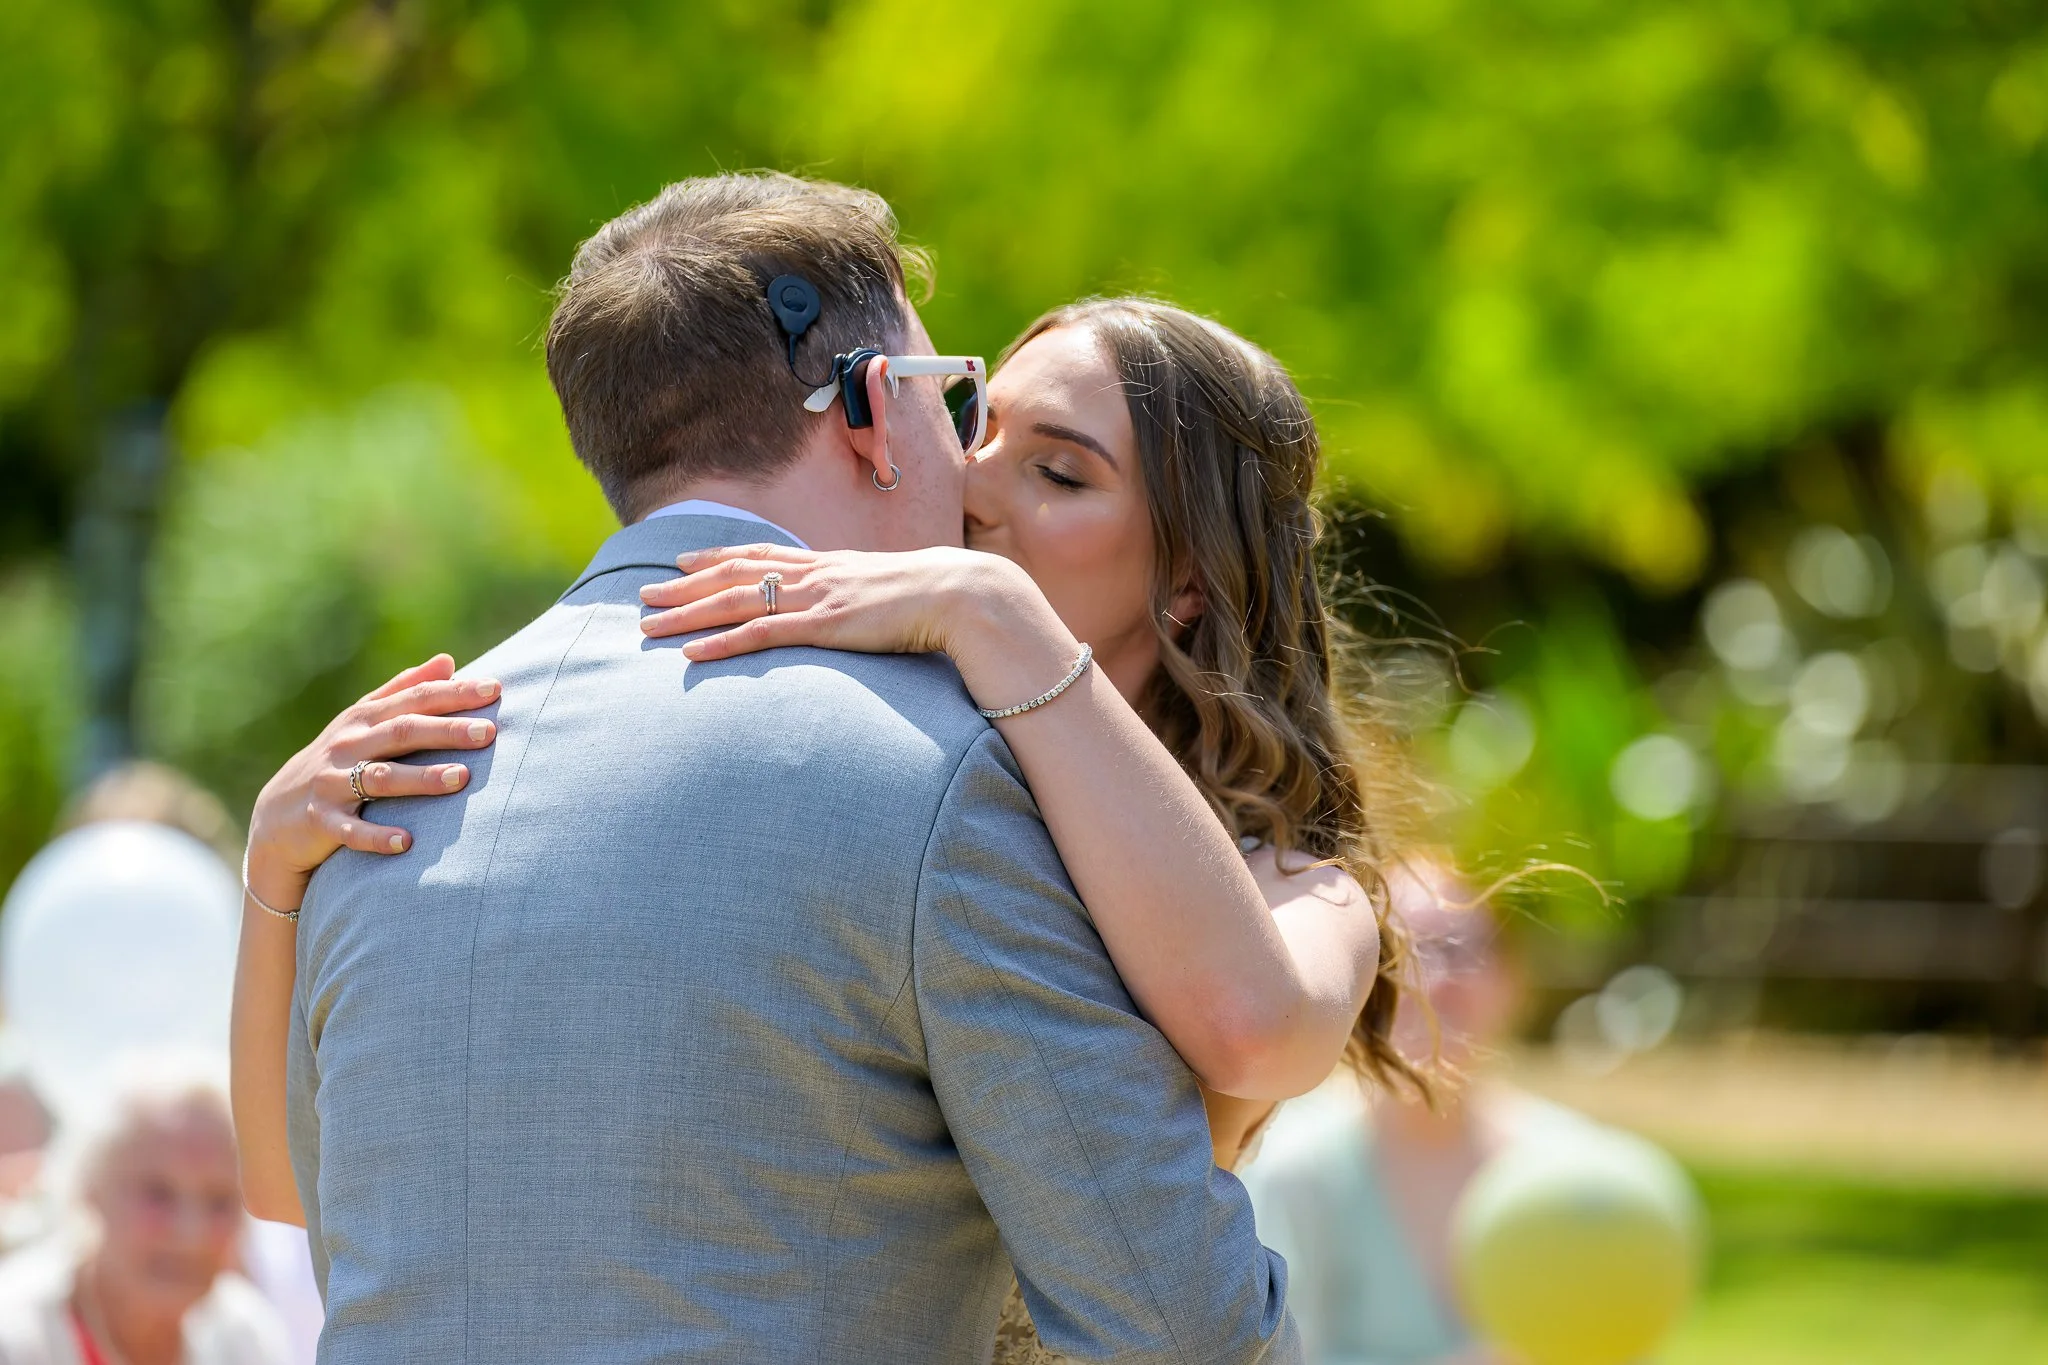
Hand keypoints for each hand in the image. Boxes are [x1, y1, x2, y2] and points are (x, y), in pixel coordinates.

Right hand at [244, 654, 499, 911]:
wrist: (277, 816)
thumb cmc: (336, 761)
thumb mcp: (363, 721)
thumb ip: (404, 690)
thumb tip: (447, 661)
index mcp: (364, 719)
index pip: (414, 699)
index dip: (454, 693)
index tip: (495, 689)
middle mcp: (348, 746)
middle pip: (402, 733)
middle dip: (446, 731)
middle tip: (488, 732)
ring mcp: (332, 783)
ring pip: (381, 778)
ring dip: (421, 778)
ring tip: (461, 777)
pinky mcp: (321, 822)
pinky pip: (351, 831)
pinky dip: (377, 836)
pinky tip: (408, 841)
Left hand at [638, 544, 1024, 663]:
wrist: (963, 596)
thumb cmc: (937, 599)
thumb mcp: (890, 591)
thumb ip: (863, 596)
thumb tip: (857, 608)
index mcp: (829, 564)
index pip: (761, 555)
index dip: (717, 556)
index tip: (682, 558)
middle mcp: (814, 575)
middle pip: (734, 575)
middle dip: (684, 584)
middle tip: (643, 593)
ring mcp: (816, 599)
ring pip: (736, 602)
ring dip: (688, 613)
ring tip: (649, 623)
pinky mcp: (824, 628)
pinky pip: (762, 635)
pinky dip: (722, 643)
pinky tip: (692, 652)